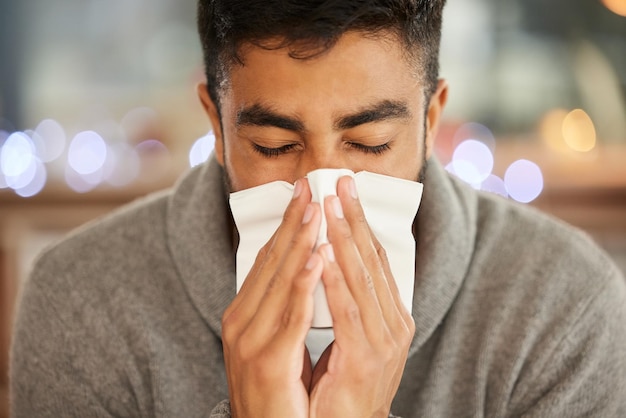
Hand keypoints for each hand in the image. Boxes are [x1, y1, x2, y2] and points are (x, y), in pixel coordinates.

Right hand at [221, 179, 322, 417]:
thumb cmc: (277, 391)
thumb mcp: (274, 341)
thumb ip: (284, 307)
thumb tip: (305, 271)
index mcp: (242, 314)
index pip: (266, 260)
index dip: (286, 226)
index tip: (303, 196)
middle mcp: (240, 321)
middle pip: (271, 262)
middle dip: (293, 222)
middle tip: (310, 188)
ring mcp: (250, 341)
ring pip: (280, 280)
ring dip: (300, 242)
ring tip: (317, 210)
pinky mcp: (268, 361)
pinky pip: (291, 316)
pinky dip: (304, 284)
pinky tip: (318, 258)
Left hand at [309, 176, 414, 417]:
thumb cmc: (343, 383)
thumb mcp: (354, 335)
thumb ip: (351, 300)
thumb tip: (335, 259)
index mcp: (392, 315)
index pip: (377, 259)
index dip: (361, 223)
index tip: (345, 192)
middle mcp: (395, 323)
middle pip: (374, 260)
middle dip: (355, 219)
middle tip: (340, 183)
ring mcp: (385, 341)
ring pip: (363, 279)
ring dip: (345, 239)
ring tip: (331, 207)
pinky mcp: (366, 359)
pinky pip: (349, 313)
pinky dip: (336, 281)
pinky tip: (325, 255)